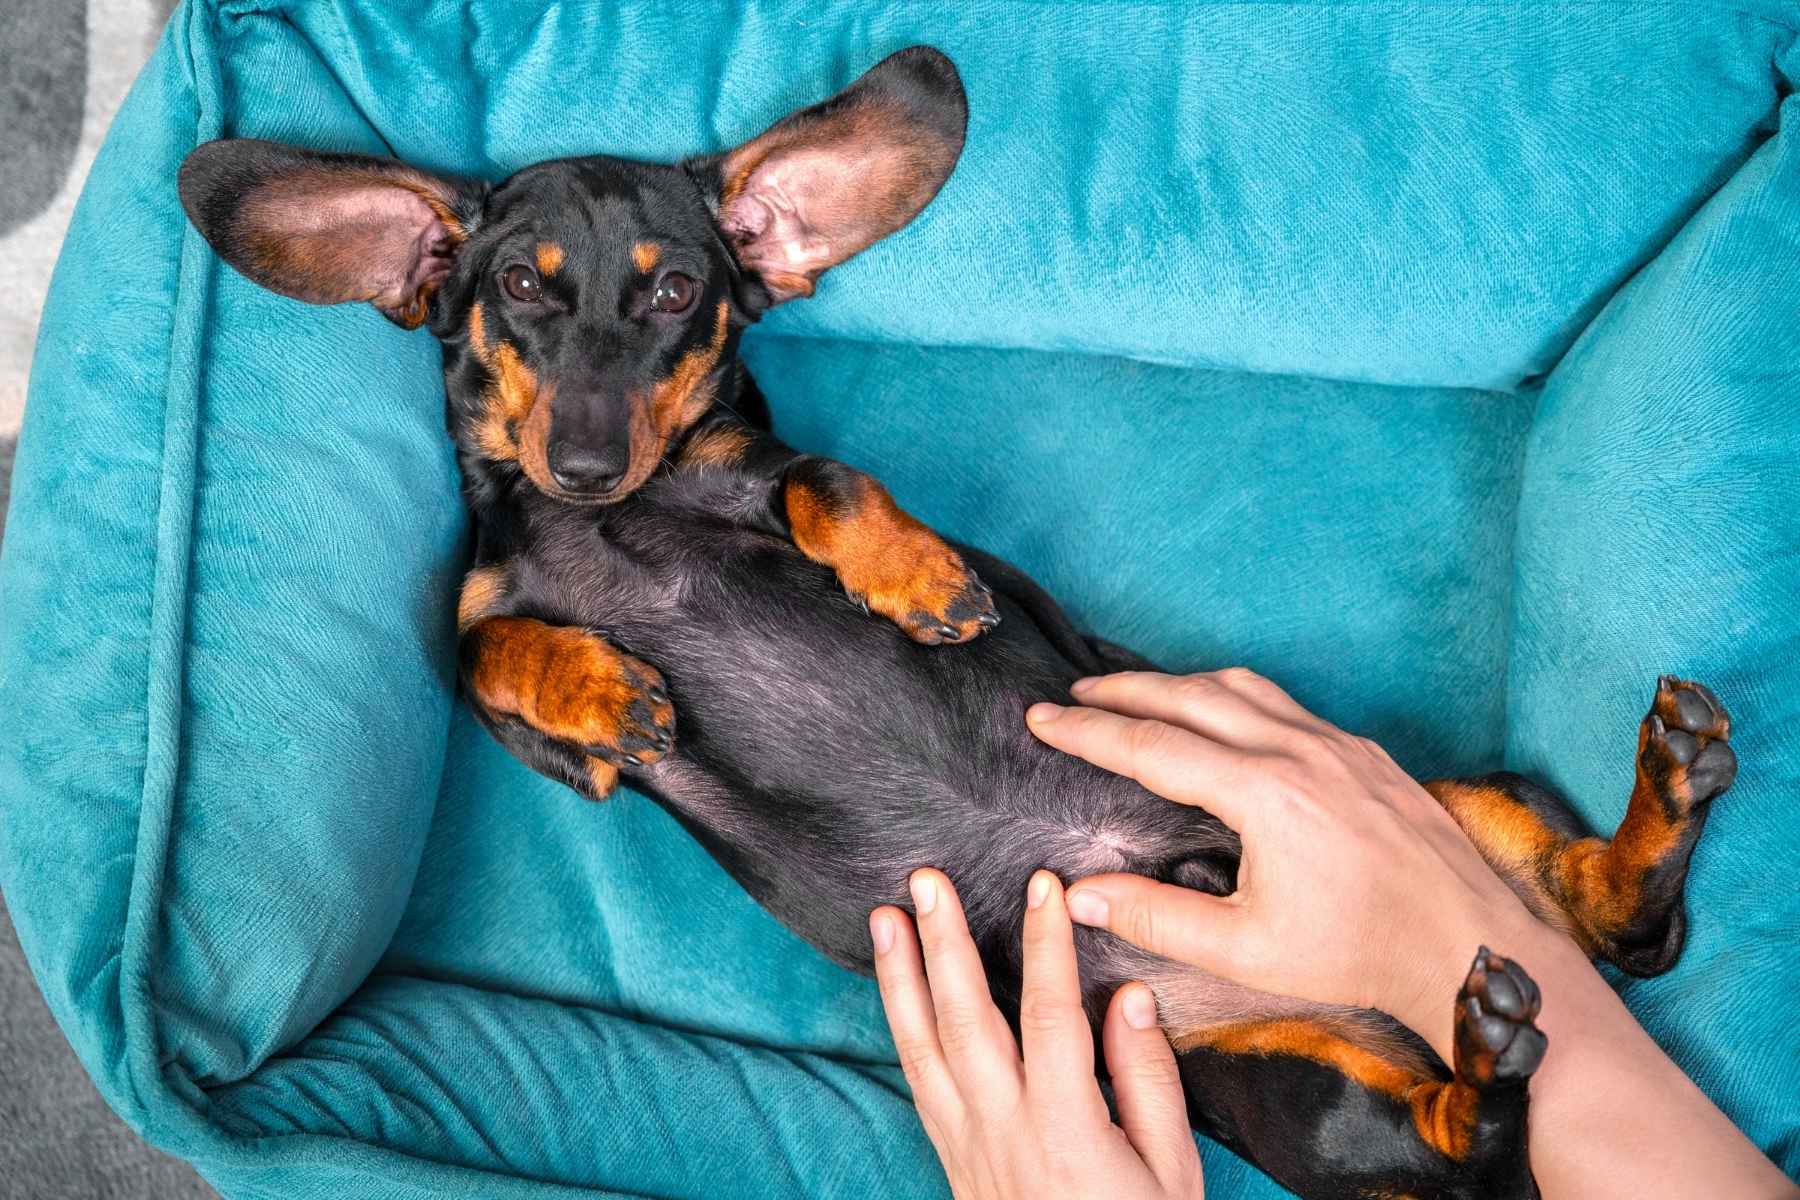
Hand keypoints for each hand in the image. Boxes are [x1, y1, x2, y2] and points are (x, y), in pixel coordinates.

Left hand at [870, 868, 1203, 1199]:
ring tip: (884, 918)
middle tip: (925, 880)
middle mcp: (1003, 1128)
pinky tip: (897, 991)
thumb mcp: (1171, 1172)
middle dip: (943, 942)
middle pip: (964, 1019)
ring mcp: (968, 1143)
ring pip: (923, 1047)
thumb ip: (1148, 1081)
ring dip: (900, 977)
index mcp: (1066, 1127)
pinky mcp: (952, 1155)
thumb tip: (1130, 998)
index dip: (1044, 945)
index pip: (1049, 1015)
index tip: (1043, 886)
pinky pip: (918, 1080)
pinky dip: (902, 1026)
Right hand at [1026, 668, 1550, 1061]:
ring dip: (1179, 684)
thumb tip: (1079, 895)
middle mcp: (1299, 750)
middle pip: (1190, 695)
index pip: (1151, 746)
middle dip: (1123, 690)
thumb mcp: (1245, 950)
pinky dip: (1231, 697)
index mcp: (1264, 793)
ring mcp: (1337, 744)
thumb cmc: (1358, 953)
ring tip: (1135, 694)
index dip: (1087, 730)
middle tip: (1073, 694)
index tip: (1040, 719)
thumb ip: (1156, 917)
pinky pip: (1283, 703)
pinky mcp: (1363, 753)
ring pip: (1241, 688)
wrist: (1467, 945)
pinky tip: (1219, 717)